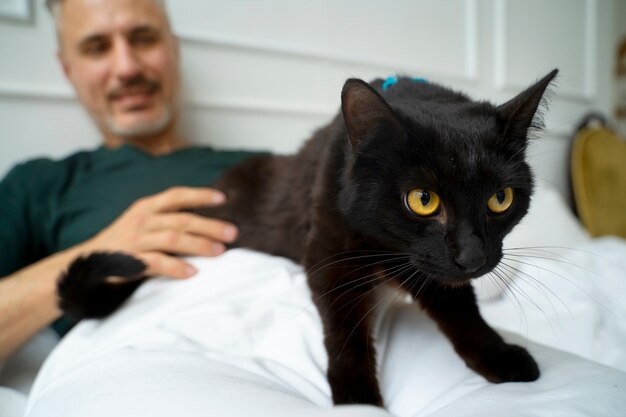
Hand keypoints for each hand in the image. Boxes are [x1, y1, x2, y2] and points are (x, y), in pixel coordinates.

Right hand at [81, 187, 236, 278]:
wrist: (84, 263)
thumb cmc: (123, 242)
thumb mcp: (141, 222)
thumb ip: (166, 219)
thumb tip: (204, 223)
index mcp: (146, 207)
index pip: (176, 195)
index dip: (200, 195)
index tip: (223, 199)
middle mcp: (142, 220)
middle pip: (182, 219)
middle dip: (210, 225)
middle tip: (232, 233)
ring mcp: (135, 240)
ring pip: (174, 239)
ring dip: (200, 245)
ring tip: (219, 251)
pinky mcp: (130, 261)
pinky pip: (157, 263)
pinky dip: (176, 268)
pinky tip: (192, 272)